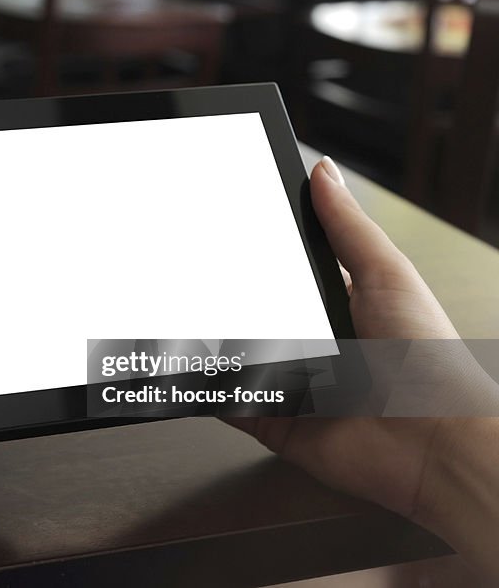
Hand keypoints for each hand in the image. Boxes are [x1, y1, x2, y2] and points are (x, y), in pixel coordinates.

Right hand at [228, 157, 498, 579]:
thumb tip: (323, 173)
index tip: (220, 230)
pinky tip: (191, 368)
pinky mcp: (273, 421)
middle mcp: (312, 345)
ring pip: (234, 356)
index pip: (285, 272)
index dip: (255, 254)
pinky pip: (228, 402)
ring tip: (184, 317)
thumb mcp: (387, 276)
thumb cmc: (428, 363)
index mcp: (339, 306)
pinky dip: (209, 389)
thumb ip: (347, 228)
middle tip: (192, 274)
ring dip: (214, 342)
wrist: (433, 444)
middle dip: (227, 298)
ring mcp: (289, 384)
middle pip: (255, 314)